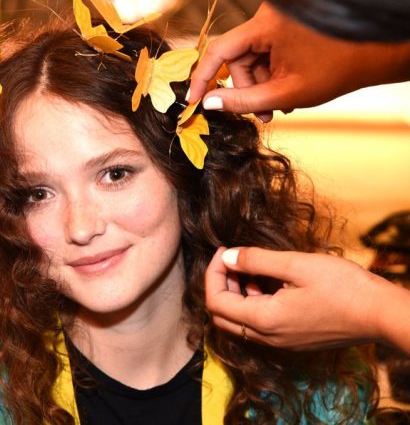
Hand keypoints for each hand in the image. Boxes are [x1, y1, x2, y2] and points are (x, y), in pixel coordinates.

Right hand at [188, 3, 409, 120]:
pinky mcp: (282, 25)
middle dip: (246, 88)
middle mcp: (267, 15)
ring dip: (259, 84)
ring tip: (280, 105)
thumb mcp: (285, 93)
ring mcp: (275, 19)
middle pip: (236, 58)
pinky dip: (269, 73)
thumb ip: (243, 101)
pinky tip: (285, 89)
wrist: (374, 54)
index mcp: (267, 25)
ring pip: (249, 58)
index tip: (193, 101)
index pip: (219, 50)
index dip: (203, 78)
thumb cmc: (336, 71)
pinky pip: (262, 52)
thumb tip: (208, 105)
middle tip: (264, 114)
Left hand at [204, 246, 388, 349]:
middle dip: (220, 284)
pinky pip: (259, 326)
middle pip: (222, 315)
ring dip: (237, 294)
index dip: (213, 273)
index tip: (224, 250)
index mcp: (264, 320)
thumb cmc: (343, 287)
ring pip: (239, 322)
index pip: (215, 301)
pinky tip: (269, 282)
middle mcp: (267, 338)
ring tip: (251, 267)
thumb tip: (227, 256)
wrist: (381, 314)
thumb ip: (255, 260)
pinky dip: (254, 303)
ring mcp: (280, 343)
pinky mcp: (292, 340)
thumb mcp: (296, 264)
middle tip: (232, 259)